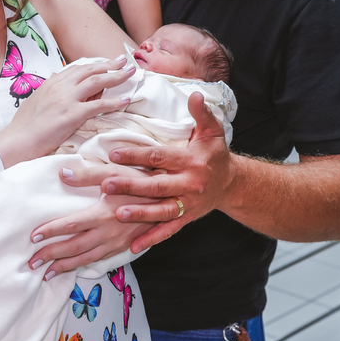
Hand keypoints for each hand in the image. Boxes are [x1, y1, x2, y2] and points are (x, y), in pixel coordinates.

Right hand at [0, 58, 134, 166]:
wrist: (18, 140)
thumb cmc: (24, 125)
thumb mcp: (34, 99)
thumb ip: (48, 87)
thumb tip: (57, 75)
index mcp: (52, 82)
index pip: (78, 68)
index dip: (95, 64)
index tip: (107, 62)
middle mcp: (60, 86)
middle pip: (90, 70)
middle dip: (110, 64)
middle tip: (124, 61)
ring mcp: (67, 99)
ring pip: (97, 82)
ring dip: (116, 76)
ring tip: (130, 73)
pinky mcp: (73, 115)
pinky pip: (99, 105)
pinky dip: (114, 102)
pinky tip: (125, 100)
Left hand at [27, 163, 158, 278]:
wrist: (171, 199)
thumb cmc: (142, 181)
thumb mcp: (115, 172)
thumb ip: (86, 174)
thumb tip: (61, 173)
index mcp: (102, 214)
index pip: (69, 225)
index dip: (49, 232)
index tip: (33, 237)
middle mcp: (108, 233)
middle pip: (73, 248)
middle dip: (50, 256)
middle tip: (31, 262)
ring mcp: (116, 243)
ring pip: (85, 259)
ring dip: (64, 267)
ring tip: (46, 273)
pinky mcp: (124, 247)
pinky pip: (99, 261)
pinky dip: (83, 266)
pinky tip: (74, 268)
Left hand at [103, 92, 233, 252]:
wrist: (232, 184)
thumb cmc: (215, 154)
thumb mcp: (213, 131)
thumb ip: (202, 114)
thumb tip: (196, 95)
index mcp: (192, 161)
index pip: (160, 157)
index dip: (137, 155)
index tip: (114, 153)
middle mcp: (190, 185)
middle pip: (158, 186)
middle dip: (132, 187)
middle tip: (107, 184)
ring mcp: (188, 204)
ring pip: (162, 211)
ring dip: (140, 214)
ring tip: (118, 214)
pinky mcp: (187, 219)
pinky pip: (168, 230)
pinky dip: (152, 238)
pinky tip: (133, 245)